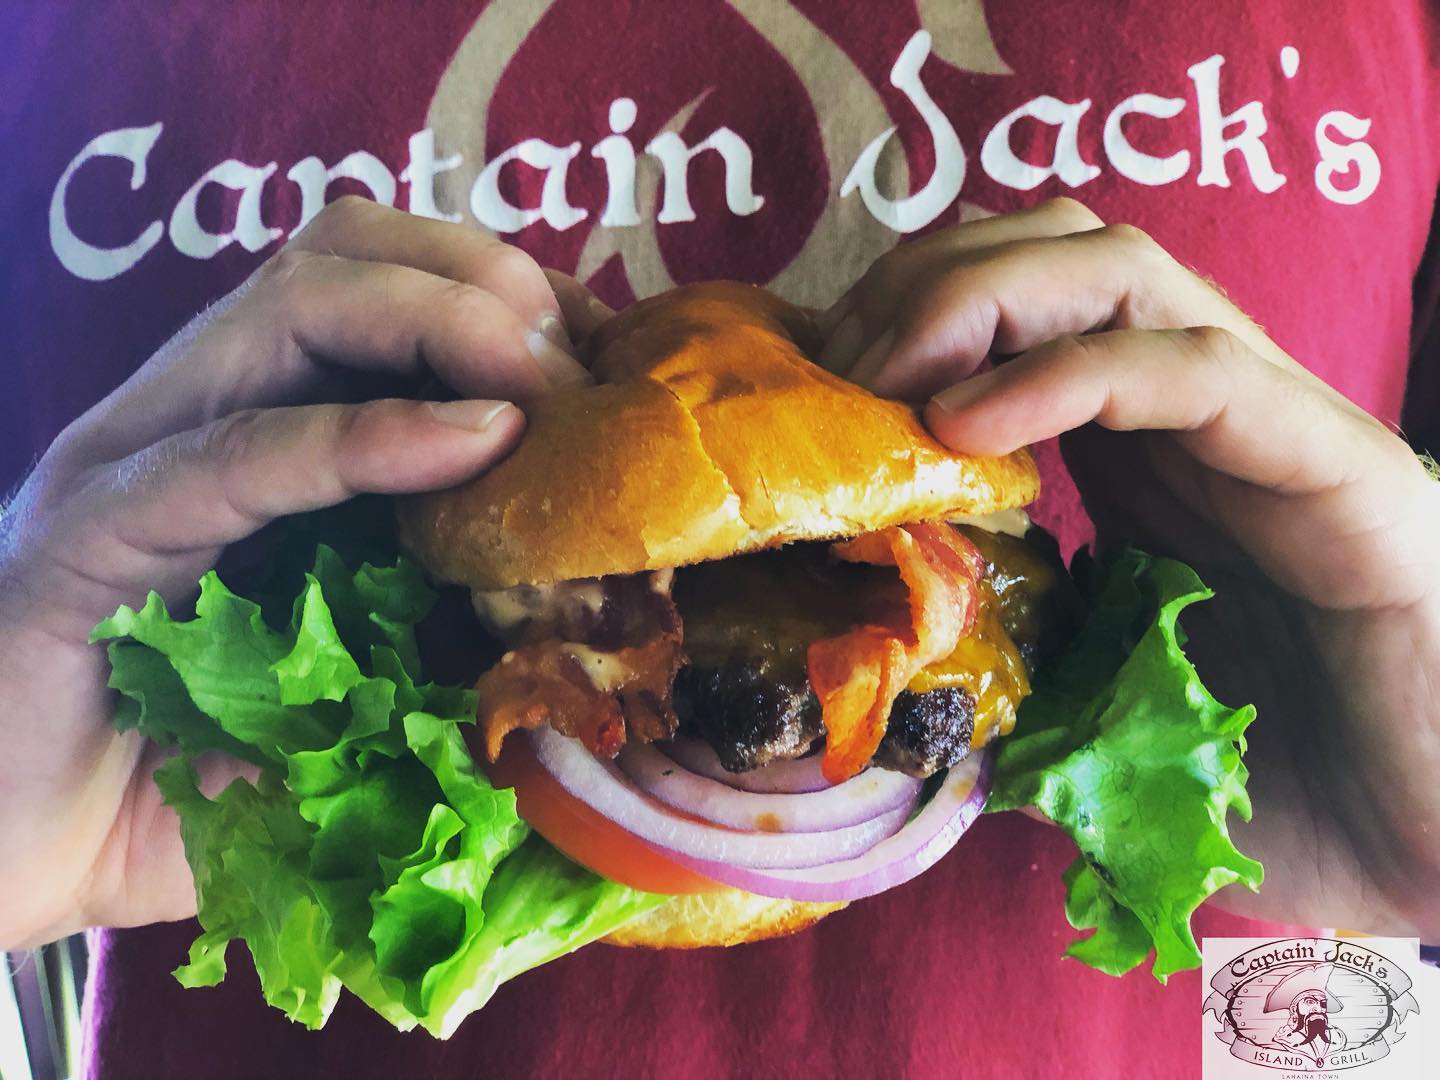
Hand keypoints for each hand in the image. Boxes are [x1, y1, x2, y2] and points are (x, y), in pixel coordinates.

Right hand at [0, 197, 610, 947]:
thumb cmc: (179, 776)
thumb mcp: (346, 689)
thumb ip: (443, 632)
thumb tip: (582, 617)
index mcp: (254, 426)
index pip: (382, 282)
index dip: (508, 294)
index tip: (605, 354)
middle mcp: (191, 412)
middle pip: (343, 252)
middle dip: (485, 285)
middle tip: (579, 374)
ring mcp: (134, 456)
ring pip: (288, 304)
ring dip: (440, 323)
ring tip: (538, 391)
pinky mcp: (90, 533)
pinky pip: (236, 453)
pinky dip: (362, 435)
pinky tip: (469, 442)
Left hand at [820, 198, 1439, 937]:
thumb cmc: (1277, 788)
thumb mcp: (1092, 724)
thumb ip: (1002, 685)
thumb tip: (889, 688)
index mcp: (1142, 455)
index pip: (1018, 311)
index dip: (903, 320)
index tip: (817, 389)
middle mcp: (1200, 415)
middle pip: (1054, 253)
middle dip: (925, 286)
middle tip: (838, 373)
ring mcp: (1269, 428)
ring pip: (1122, 271)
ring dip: (979, 303)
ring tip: (888, 385)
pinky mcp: (1337, 468)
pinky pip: (1199, 369)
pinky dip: (1072, 372)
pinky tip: (972, 427)